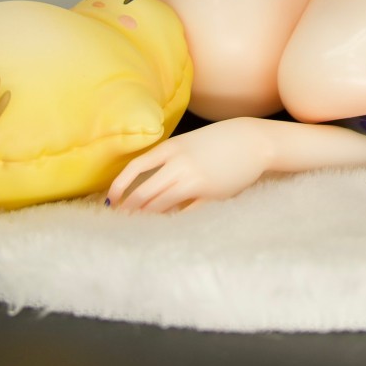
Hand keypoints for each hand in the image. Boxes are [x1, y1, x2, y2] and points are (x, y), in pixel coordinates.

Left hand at [105, 119, 273, 213]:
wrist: (253, 140)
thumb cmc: (219, 141)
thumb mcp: (189, 143)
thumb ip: (168, 159)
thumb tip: (147, 182)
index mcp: (172, 148)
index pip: (135, 167)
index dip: (119, 185)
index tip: (112, 199)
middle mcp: (179, 164)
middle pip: (144, 191)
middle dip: (130, 208)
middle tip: (121, 219)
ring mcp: (194, 180)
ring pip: (160, 204)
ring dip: (147, 216)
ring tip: (138, 225)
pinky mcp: (209, 195)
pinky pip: (184, 212)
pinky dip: (173, 219)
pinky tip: (167, 225)